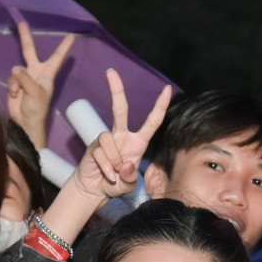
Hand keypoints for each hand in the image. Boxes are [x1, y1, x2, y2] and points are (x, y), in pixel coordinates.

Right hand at [5, 22, 75, 149]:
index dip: (64, 46)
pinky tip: (15, 96)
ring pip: (16, 70)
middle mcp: (36, 72)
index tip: (72, 35)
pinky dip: (11, 87)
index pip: (57, 57)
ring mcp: (24, 77)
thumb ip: (25, 79)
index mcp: (47, 73)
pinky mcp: (15, 84)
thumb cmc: (37, 109)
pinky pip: (11, 79)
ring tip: (19, 94)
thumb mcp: (35, 93)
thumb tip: (15, 68)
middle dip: (26, 37)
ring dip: (15, 82)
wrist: (25, 123)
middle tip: (22, 23)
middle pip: (30, 51)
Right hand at [69, 68, 173, 201]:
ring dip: (114, 162)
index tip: (167, 89)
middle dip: (116, 89)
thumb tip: (125, 163)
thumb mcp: (129, 184)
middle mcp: (122, 137)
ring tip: (114, 175)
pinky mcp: (93, 147)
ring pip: (110, 141)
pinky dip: (106, 168)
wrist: (94, 190)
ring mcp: (106, 141)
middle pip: (120, 109)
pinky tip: (107, 176)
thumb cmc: (115, 184)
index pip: (152, 122)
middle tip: (110, 71)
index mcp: (137, 143)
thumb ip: (130, 176)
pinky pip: (101, 153)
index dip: (160, 106)